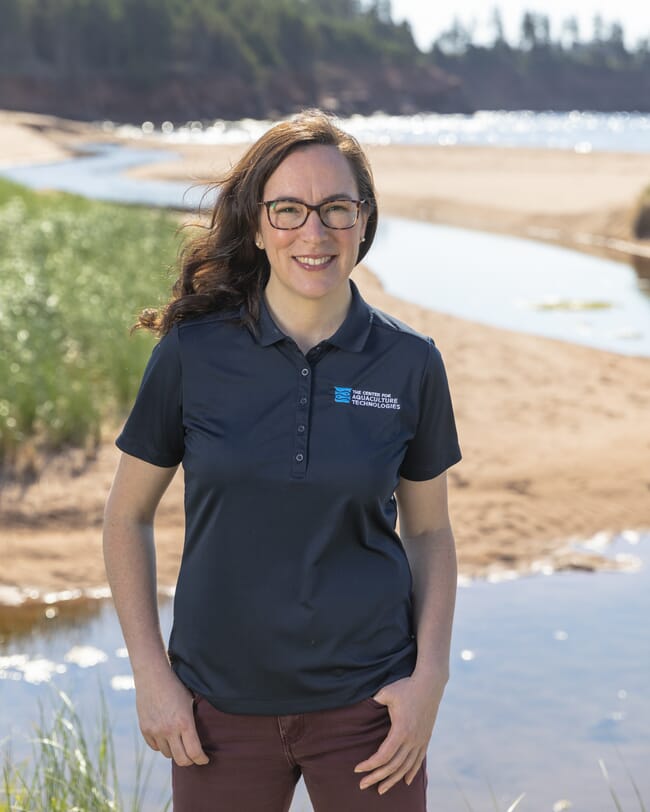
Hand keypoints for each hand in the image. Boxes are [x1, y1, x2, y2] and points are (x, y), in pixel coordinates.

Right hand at [135, 665, 208, 766]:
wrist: (153, 675)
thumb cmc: (176, 686)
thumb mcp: (190, 702)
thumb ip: (192, 721)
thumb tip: (200, 738)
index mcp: (185, 722)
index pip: (194, 752)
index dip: (201, 759)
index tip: (205, 759)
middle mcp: (169, 730)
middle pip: (181, 759)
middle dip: (190, 761)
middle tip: (193, 758)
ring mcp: (155, 731)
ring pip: (167, 754)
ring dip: (175, 752)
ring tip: (180, 744)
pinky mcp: (145, 729)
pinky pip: (155, 747)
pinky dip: (162, 746)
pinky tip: (167, 738)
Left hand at [354, 673, 445, 793]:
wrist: (430, 683)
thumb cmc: (406, 686)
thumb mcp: (386, 692)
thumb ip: (373, 701)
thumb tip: (361, 705)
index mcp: (401, 730)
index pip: (383, 756)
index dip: (370, 765)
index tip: (358, 769)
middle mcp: (412, 740)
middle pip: (393, 766)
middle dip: (377, 777)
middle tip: (363, 785)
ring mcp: (420, 740)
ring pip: (406, 767)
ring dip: (393, 780)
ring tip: (381, 789)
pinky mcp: (425, 738)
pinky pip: (418, 761)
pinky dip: (410, 772)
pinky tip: (405, 781)